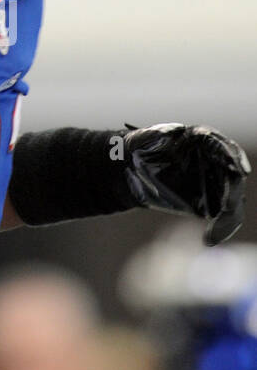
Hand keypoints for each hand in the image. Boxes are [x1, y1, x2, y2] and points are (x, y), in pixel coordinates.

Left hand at [123, 123, 250, 245]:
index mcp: (204, 141)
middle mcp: (215, 162)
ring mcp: (214, 184)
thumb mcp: (152, 135)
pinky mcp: (207, 203)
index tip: (239, 170)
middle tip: (228, 209)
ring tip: (214, 235)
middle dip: (233, 194)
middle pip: (232, 179)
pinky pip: (221, 218)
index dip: (234, 158)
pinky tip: (210, 238)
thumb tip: (176, 131)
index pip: (224, 147)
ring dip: (229, 219)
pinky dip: (221, 228)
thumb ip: (164, 134)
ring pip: (232, 202)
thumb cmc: (142, 145)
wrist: (131, 167)